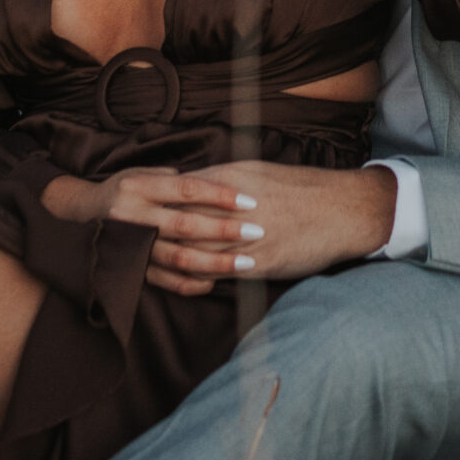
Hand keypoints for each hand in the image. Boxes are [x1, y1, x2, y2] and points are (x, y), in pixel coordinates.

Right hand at [41, 166, 261, 294]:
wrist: (79, 217)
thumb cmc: (121, 190)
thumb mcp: (139, 173)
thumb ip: (171, 178)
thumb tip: (213, 179)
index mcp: (138, 188)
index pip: (186, 189)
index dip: (219, 194)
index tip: (249, 201)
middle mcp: (133, 217)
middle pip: (186, 225)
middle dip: (225, 229)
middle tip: (258, 231)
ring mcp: (131, 247)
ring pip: (179, 258)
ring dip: (216, 262)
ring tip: (247, 263)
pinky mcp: (131, 270)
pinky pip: (166, 282)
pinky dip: (192, 283)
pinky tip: (215, 281)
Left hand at [69, 160, 398, 293]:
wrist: (344, 209)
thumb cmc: (303, 189)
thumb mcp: (259, 174)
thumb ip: (223, 182)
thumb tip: (192, 186)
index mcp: (231, 181)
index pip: (178, 193)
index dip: (151, 205)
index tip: (125, 214)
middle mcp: (233, 206)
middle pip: (178, 222)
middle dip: (146, 234)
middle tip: (115, 244)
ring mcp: (246, 236)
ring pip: (194, 250)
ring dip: (167, 261)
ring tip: (139, 269)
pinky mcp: (260, 261)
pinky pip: (221, 272)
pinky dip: (200, 279)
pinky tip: (185, 285)